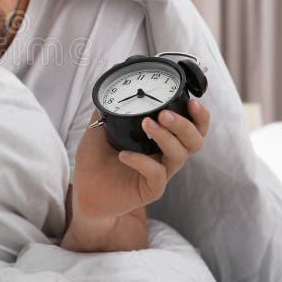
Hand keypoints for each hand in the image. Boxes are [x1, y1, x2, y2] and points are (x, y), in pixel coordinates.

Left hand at [71, 100, 210, 220]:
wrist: (82, 189)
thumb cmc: (94, 160)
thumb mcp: (98, 129)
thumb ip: (108, 110)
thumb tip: (110, 91)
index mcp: (160, 140)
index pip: (191, 127)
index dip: (199, 116)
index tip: (192, 102)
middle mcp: (164, 156)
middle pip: (194, 141)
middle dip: (184, 125)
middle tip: (165, 114)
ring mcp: (160, 173)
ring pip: (179, 155)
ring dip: (166, 137)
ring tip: (146, 124)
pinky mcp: (151, 189)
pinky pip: (157, 175)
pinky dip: (142, 162)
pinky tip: (123, 155)